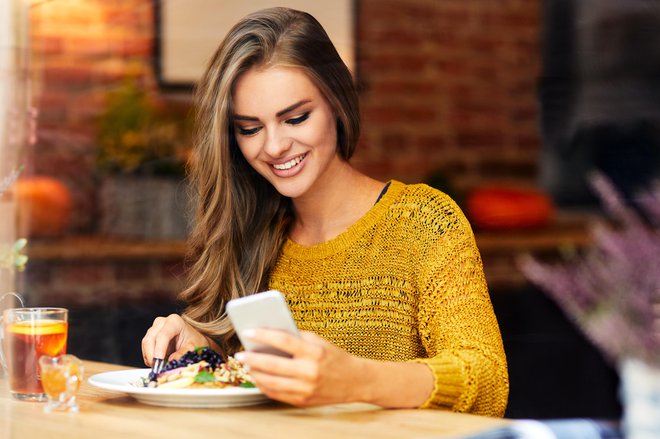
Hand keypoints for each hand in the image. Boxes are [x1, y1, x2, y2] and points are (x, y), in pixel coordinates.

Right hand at [141, 314, 209, 366]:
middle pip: (150, 339)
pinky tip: (158, 363)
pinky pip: (145, 349)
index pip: (163, 335)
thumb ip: (183, 353)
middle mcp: (162, 322)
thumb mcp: (194, 348)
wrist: (194, 342)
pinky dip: (149, 358)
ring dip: (150, 357)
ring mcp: (155, 328)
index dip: (159, 349)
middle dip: (152, 355)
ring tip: (160, 367)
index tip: (159, 362)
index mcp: (174, 321)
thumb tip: (171, 360)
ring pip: (146, 344)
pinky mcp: (151, 336)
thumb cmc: (195, 343)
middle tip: (158, 369)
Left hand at [234, 329, 367, 405]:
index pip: (283, 340)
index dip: (263, 335)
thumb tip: (267, 336)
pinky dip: (264, 385)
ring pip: (271, 382)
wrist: (355, 380)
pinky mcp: (303, 401)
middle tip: (240, 354)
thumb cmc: (334, 356)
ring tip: (247, 366)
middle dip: (252, 358)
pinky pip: (277, 394)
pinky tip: (259, 378)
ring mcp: (305, 389)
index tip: (248, 331)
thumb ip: (296, 338)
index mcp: (314, 352)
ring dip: (255, 374)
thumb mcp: (318, 342)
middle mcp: (309, 372)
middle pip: (272, 364)